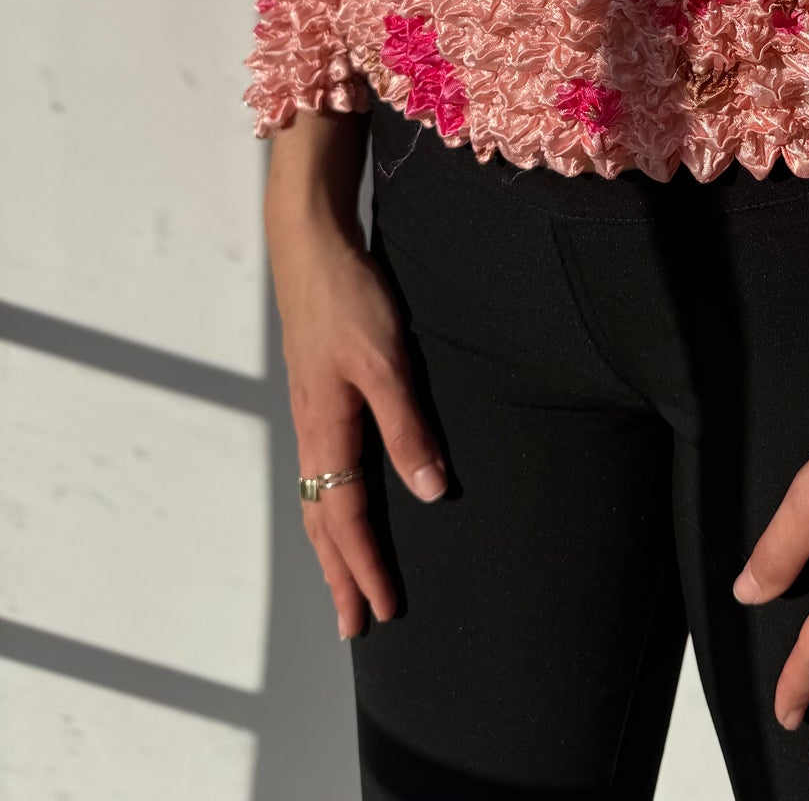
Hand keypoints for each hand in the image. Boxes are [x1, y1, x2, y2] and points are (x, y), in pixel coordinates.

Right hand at [265, 108, 447, 639]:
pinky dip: (330, 507)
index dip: (368, 568)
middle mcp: (312, 432)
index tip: (385, 611)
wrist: (310, 248)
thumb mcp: (387, 362)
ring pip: (319, 500)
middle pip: (325, 523)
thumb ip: (408, 427)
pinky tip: (341, 507)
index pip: (348, 519)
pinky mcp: (316, 396)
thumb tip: (430, 493)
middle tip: (357, 627)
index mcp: (327, 431)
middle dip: (341, 577)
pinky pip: (321, 471)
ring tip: (345, 583)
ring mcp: (311, 415)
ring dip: (333, 548)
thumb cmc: (350, 300)